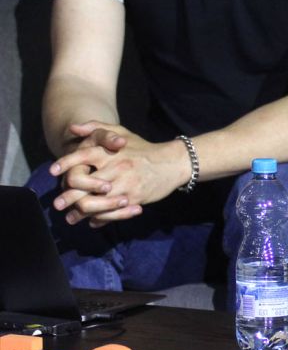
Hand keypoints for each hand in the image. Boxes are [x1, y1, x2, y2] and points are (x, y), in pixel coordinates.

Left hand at [49, 123, 184, 226]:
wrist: (173, 162)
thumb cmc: (143, 148)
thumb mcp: (122, 132)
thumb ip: (96, 128)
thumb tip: (72, 128)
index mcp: (110, 152)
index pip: (82, 157)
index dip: (65, 164)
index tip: (53, 172)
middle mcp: (116, 167)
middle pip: (83, 185)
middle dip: (67, 196)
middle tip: (57, 204)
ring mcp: (125, 184)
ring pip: (94, 203)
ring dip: (80, 212)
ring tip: (71, 217)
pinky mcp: (134, 198)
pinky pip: (111, 212)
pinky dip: (99, 219)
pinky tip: (92, 221)